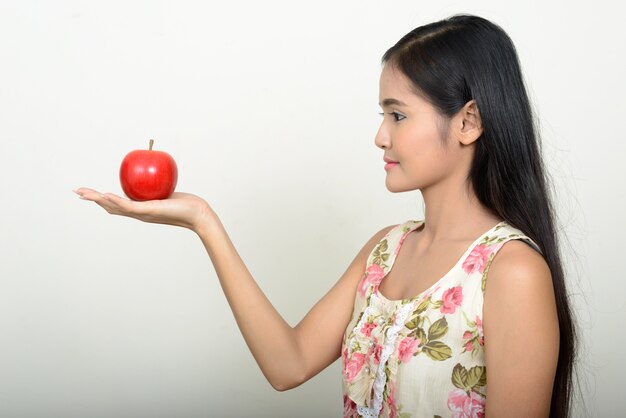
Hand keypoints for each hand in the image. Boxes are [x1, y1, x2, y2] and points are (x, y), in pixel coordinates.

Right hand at [74, 187, 214, 231]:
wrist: (196, 214)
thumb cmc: (186, 203)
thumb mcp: (168, 190)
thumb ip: (159, 184)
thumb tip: (154, 169)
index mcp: (140, 209)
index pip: (117, 205)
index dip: (102, 199)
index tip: (90, 193)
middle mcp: (138, 214)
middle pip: (110, 207)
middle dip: (92, 199)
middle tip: (77, 192)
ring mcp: (142, 214)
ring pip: (114, 207)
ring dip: (98, 200)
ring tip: (84, 194)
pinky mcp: (147, 212)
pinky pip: (128, 205)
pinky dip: (115, 200)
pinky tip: (105, 195)